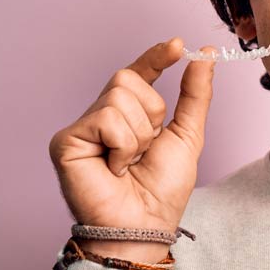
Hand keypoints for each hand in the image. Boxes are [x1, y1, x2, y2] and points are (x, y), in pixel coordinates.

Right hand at [48, 37, 214, 261]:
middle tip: (146, 148)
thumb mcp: (188, 135)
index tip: (179, 45)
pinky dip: (123, 145)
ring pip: (119, 97)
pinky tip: (114, 168)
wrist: (145, 224)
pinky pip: (106, 118)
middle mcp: (102, 116)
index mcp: (129, 114)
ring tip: (129, 163)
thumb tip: (203, 55)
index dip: (156, 56)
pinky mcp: (65, 140)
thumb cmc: (163, 189)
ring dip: (139, 135)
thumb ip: (195, 95)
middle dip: (152, 113)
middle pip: (127, 78)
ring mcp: (82, 128)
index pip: (139, 72)